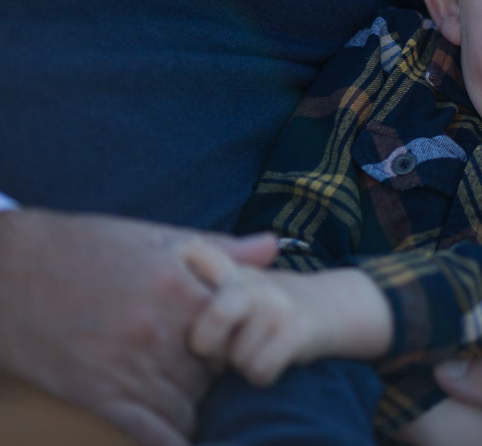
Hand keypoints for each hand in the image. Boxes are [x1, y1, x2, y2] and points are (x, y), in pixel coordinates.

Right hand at [0, 208, 275, 445]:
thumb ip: (221, 249)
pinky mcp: (102, 396)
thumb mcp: (156, 236)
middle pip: (217, 370)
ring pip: (190, 403)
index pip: (240, 329)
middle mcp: (164, 331)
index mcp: (183, 289)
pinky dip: (171, 440)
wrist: (10, 273)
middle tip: (211, 374)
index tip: (238, 342)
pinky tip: (179, 440)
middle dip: (217, 375)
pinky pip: (153, 433)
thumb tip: (274, 247)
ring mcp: (132, 367)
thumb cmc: (87, 248)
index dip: (242, 338)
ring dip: (194, 405)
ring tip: (191, 401)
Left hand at [185, 244, 391, 386]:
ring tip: (250, 348)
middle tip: (217, 347)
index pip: (192, 253)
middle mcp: (252, 283)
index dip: (173, 261)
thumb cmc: (262, 306)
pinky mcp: (296, 331)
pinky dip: (260, 375)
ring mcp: (276, 305)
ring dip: (239, 365)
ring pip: (235, 358)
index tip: (165, 282)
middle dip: (207, 347)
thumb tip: (173, 262)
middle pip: (210, 323)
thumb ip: (199, 280)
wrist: (327, 306)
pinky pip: (259, 369)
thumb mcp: (233, 283)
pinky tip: (266, 360)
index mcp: (228, 269)